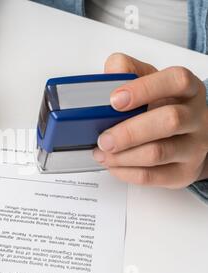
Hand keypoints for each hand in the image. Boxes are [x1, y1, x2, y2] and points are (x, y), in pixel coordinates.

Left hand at [93, 53, 207, 187]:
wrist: (188, 138)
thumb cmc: (163, 107)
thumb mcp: (148, 82)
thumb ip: (128, 71)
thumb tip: (111, 71)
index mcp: (188, 90)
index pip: (175, 81)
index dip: (144, 89)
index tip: (115, 99)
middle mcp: (196, 117)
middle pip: (169, 121)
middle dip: (128, 132)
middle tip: (103, 138)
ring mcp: (194, 147)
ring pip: (158, 153)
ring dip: (122, 156)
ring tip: (102, 152)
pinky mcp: (184, 172)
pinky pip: (153, 176)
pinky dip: (126, 172)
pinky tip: (113, 165)